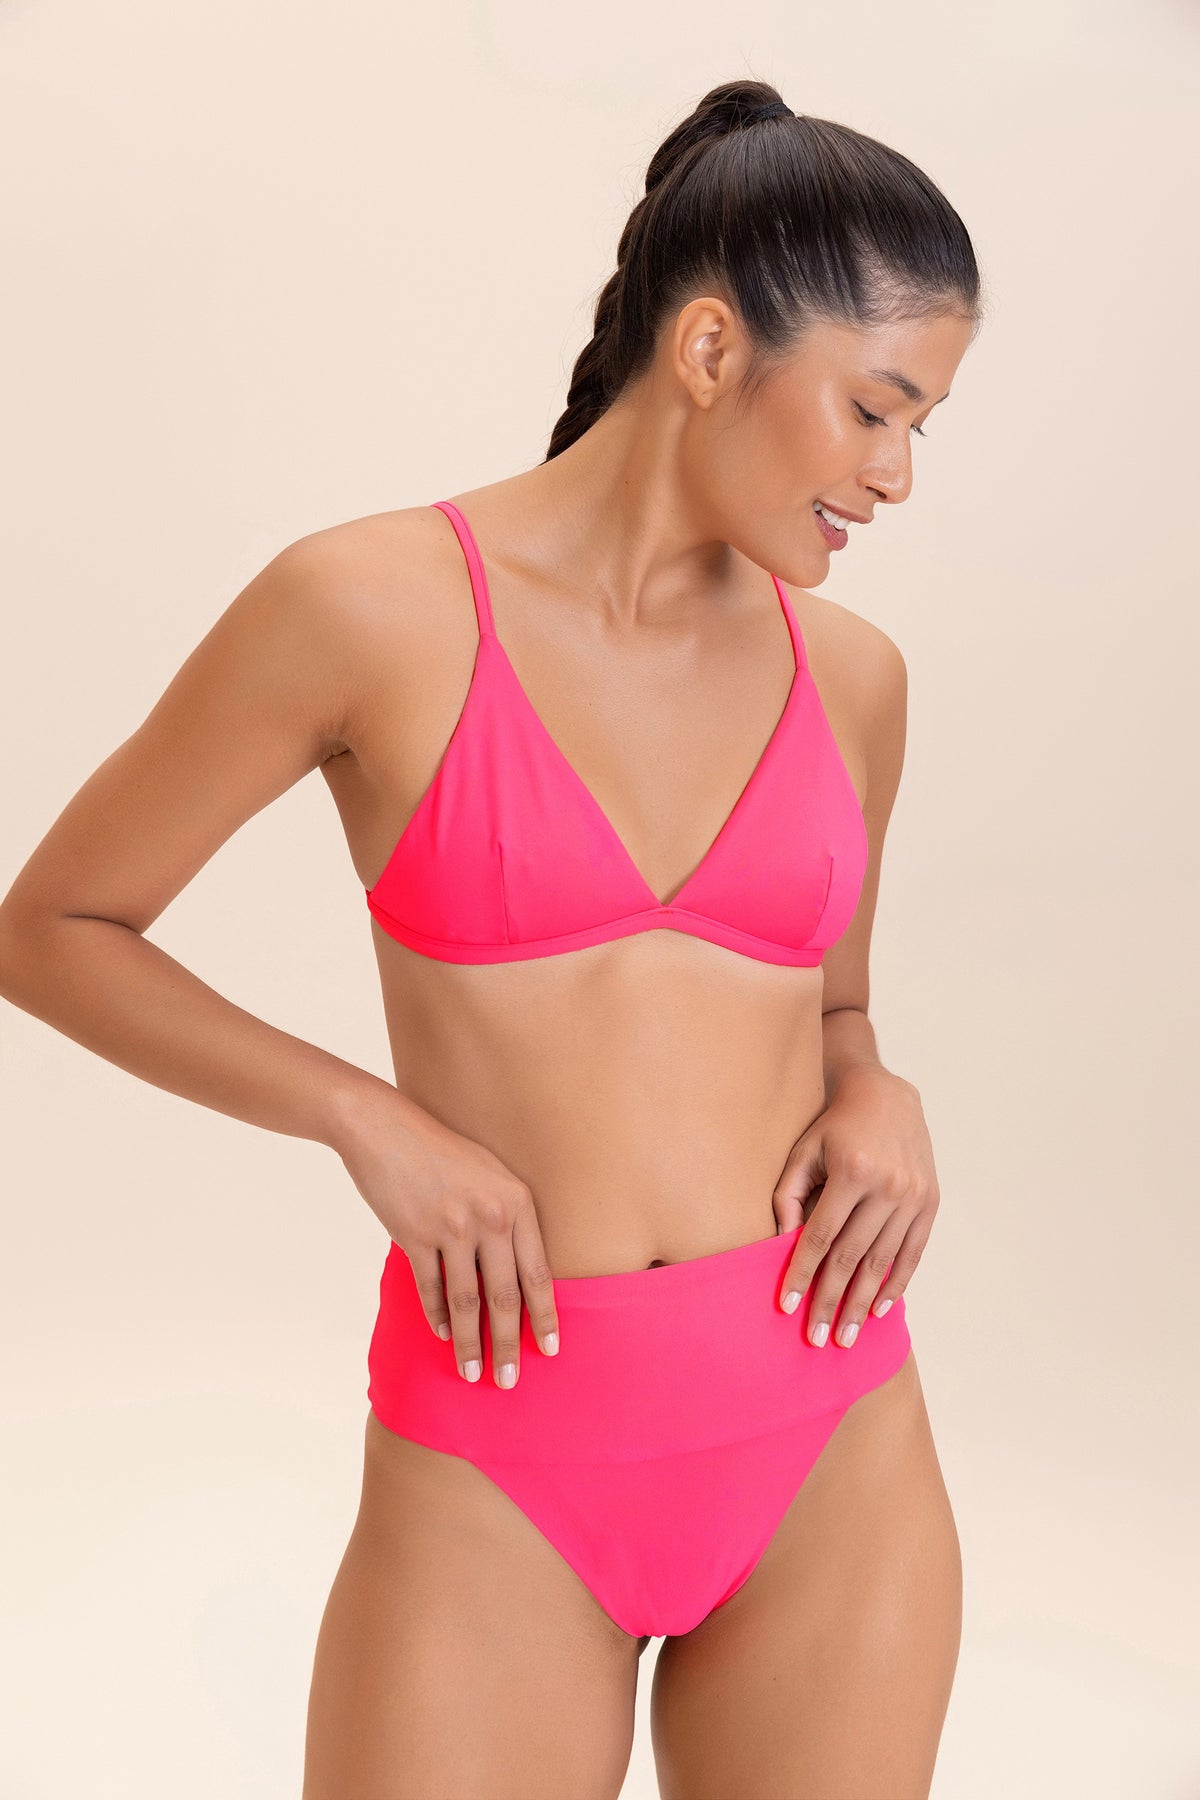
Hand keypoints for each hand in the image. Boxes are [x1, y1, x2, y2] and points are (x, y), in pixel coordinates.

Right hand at [335, 1082, 559, 1388]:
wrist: (385, 1128)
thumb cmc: (443, 1151)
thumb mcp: (490, 1174)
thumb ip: (509, 1219)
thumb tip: (519, 1275)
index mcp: (517, 1201)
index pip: (538, 1272)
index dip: (545, 1316)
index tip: (550, 1349)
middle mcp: (490, 1217)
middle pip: (504, 1296)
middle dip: (508, 1344)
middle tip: (508, 1381)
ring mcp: (451, 1227)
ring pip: (465, 1302)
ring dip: (469, 1343)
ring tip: (472, 1373)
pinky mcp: (414, 1235)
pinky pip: (429, 1288)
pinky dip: (435, 1316)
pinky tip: (441, 1335)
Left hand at [771, 1066, 939, 1346]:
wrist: (887, 1096)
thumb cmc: (835, 1126)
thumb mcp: (804, 1151)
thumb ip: (788, 1196)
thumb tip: (778, 1244)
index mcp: (851, 1171)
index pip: (820, 1237)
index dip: (801, 1274)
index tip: (786, 1306)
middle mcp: (887, 1186)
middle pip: (852, 1257)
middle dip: (832, 1302)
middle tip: (817, 1339)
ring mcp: (913, 1196)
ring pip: (883, 1262)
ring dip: (863, 1303)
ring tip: (847, 1335)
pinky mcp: (930, 1202)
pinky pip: (913, 1252)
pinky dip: (896, 1283)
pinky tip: (879, 1309)